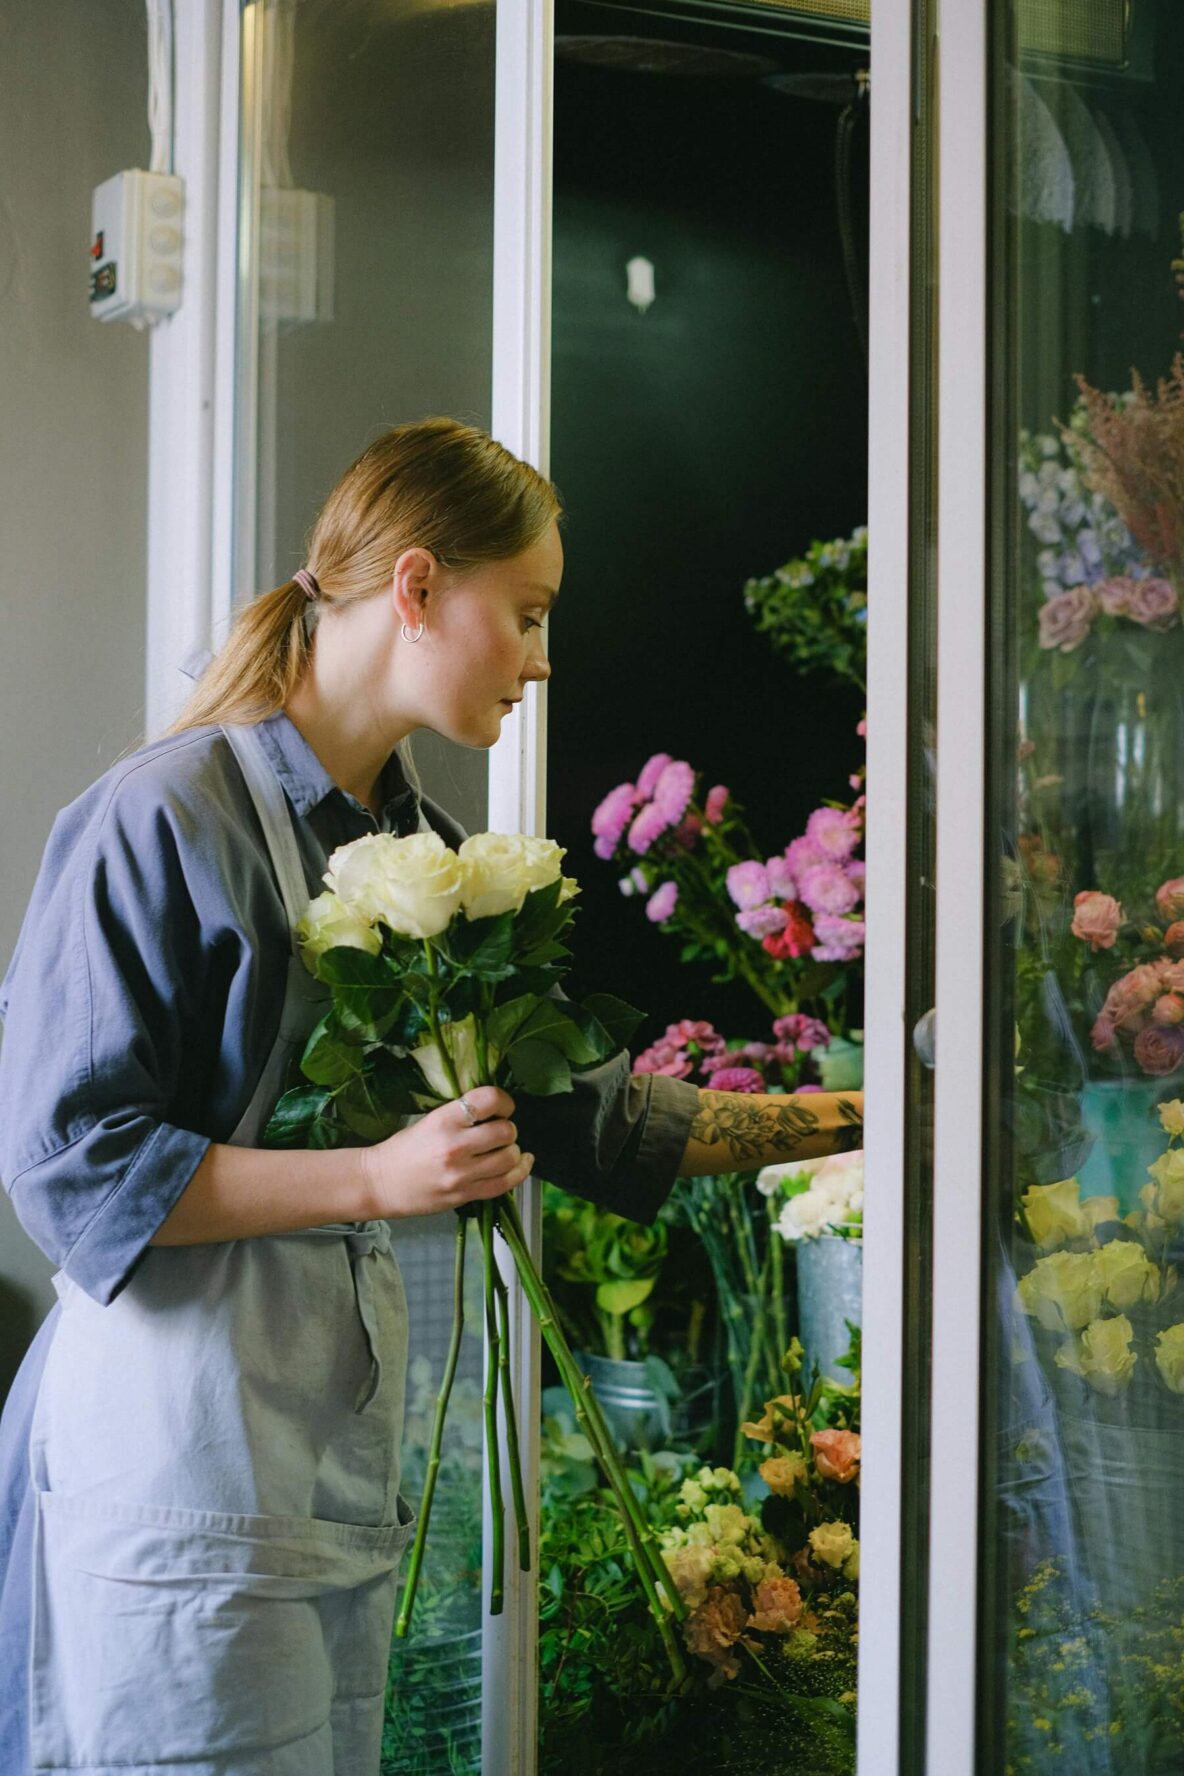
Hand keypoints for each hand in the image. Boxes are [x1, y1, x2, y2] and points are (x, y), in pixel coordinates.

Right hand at [361, 1086, 533, 1218]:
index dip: (504, 1101)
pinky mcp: (464, 1195)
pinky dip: (520, 1171)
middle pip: (505, 1131)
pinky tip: (522, 1163)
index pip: (489, 1100)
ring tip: (505, 1149)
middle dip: (508, 1129)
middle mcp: (455, 1146)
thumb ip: (461, 1115)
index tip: (503, 1107)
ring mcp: (461, 1174)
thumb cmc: (403, 1150)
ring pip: (509, 1157)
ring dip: (513, 1150)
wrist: (379, 1183)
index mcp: (443, 1120)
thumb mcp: (429, 1121)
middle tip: (499, 1131)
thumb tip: (495, 1109)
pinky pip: (505, 1183)